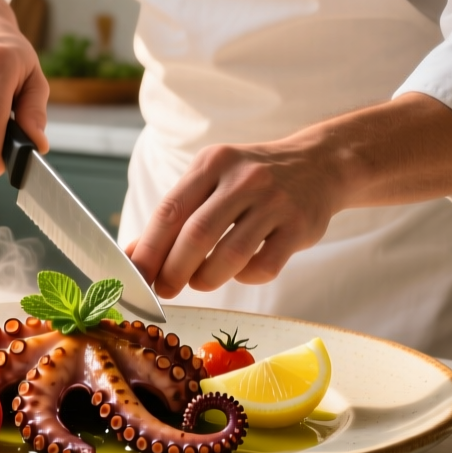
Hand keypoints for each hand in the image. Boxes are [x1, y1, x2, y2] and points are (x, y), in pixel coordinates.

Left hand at [127, 94, 451, 297]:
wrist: (319, 164)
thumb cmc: (251, 180)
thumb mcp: (212, 180)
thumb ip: (176, 214)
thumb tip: (132, 257)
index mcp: (213, 163)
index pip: (170, 210)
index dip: (148, 248)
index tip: (135, 276)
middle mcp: (244, 178)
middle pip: (196, 235)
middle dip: (173, 271)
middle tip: (164, 290)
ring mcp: (275, 202)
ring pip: (230, 255)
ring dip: (206, 278)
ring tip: (199, 282)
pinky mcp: (300, 226)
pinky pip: (263, 265)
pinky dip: (244, 277)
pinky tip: (240, 269)